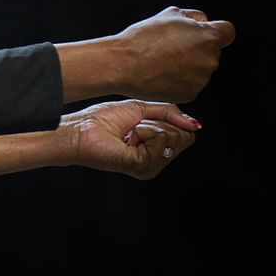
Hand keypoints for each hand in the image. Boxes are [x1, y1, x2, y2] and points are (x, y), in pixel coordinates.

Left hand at [62, 99, 199, 180]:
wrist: (81, 129)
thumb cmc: (102, 120)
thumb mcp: (141, 109)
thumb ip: (170, 113)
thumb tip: (195, 124)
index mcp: (156, 149)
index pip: (186, 134)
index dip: (168, 120)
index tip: (143, 121)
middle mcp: (156, 161)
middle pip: (184, 137)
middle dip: (159, 123)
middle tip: (134, 128)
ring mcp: (151, 167)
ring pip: (174, 137)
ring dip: (149, 127)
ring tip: (129, 135)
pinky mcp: (143, 166)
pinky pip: (161, 140)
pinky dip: (143, 131)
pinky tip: (127, 139)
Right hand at [115, 7, 235, 102]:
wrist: (124, 63)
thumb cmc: (143, 38)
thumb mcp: (170, 13)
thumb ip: (194, 16)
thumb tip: (202, 22)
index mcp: (209, 37)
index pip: (228, 32)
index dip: (215, 31)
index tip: (204, 34)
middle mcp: (211, 59)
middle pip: (212, 52)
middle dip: (197, 49)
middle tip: (171, 47)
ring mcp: (201, 79)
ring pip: (200, 69)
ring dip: (188, 65)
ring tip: (163, 60)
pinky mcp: (190, 94)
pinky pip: (190, 84)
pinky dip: (179, 80)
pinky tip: (162, 73)